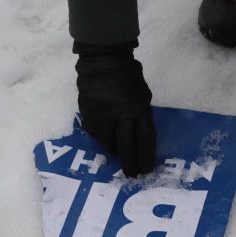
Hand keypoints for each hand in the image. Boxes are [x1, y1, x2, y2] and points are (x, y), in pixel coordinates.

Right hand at [74, 41, 156, 176]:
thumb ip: (142, 114)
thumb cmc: (128, 76)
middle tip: (131, 175)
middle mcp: (121, 116)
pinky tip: (104, 135)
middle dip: (130, 163)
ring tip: (117, 151)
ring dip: (114, 149)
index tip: (146, 170)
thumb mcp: (143, 95)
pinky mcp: (89, 115)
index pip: (145, 140)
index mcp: (139, 110)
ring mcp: (103, 117)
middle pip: (127, 147)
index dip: (146, 157)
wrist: (102, 61)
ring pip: (108, 143)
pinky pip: (95, 133)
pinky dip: (101, 137)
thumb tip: (140, 133)